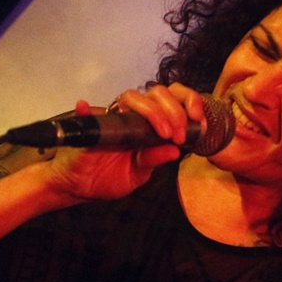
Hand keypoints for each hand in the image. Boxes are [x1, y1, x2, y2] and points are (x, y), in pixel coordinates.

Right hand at [45, 83, 206, 202]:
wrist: (82, 187)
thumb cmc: (111, 177)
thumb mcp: (138, 174)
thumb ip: (153, 161)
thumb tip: (174, 152)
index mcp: (148, 125)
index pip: (172, 101)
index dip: (188, 103)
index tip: (199, 120)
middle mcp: (133, 116)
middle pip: (157, 94)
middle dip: (174, 112)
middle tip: (178, 136)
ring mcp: (112, 118)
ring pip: (132, 97)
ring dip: (152, 110)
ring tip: (162, 132)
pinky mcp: (92, 127)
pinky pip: (88, 114)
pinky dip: (87, 111)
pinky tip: (87, 108)